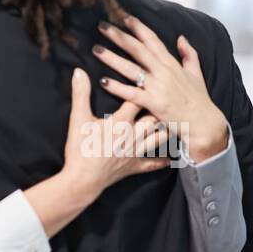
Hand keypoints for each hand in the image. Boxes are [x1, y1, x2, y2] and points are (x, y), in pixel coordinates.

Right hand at [62, 68, 169, 198]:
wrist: (82, 180)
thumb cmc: (80, 150)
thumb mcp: (78, 119)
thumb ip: (81, 93)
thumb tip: (79, 71)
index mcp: (120, 122)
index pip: (137, 99)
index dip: (142, 87)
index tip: (148, 78)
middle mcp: (133, 135)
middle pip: (154, 117)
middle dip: (160, 107)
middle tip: (168, 97)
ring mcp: (136, 152)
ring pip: (159, 138)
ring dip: (167, 129)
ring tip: (174, 120)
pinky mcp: (134, 166)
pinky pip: (152, 164)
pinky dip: (162, 160)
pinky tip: (170, 158)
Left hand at [93, 14, 228, 161]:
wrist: (204, 122)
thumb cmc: (199, 99)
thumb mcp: (196, 73)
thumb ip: (189, 54)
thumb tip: (181, 37)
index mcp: (171, 63)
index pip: (152, 40)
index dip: (138, 27)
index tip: (124, 17)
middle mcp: (163, 71)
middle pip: (137, 49)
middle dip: (119, 36)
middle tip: (102, 25)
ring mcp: (158, 87)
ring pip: (131, 69)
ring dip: (112, 58)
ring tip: (96, 50)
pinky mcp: (154, 103)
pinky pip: (132, 93)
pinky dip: (117, 87)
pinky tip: (103, 81)